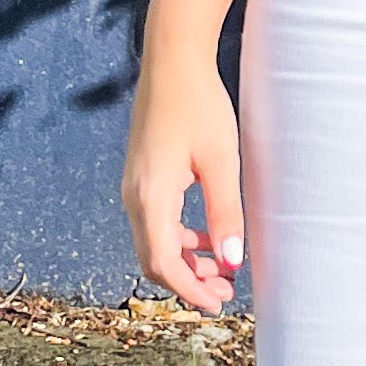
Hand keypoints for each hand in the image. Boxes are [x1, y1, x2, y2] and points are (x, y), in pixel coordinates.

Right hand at [122, 47, 245, 311]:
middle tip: (225, 294)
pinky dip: (179, 239)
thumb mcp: (221, 161)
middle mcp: (134, 195)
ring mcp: (135, 185)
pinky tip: (207, 238)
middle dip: (188, 282)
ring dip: (185, 262)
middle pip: (154, 258)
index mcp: (150, 196)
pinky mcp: (143, 175)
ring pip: (154, 241)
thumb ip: (225, 213)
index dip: (189, 290)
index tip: (217, 304)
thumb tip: (231, 262)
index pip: (162, 262)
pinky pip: (155, 221)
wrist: (173, 61)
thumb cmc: (200, 105)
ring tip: (221, 271)